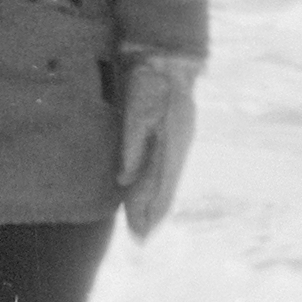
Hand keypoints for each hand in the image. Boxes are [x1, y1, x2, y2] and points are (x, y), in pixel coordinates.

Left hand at [117, 54, 201, 239]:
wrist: (167, 62)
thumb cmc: (149, 85)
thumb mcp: (138, 112)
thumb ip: (132, 145)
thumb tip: (124, 180)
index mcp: (171, 147)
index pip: (159, 189)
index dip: (149, 212)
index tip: (140, 234)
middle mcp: (177, 150)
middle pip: (163, 190)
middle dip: (150, 214)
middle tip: (138, 239)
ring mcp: (176, 145)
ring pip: (164, 182)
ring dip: (153, 204)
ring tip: (142, 226)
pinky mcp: (172, 139)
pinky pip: (163, 170)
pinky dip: (156, 187)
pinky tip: (149, 195)